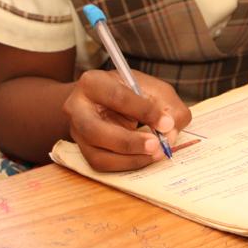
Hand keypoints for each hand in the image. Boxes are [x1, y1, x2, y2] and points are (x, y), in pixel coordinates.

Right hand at [63, 69, 191, 171]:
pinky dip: (128, 164)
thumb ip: (167, 105)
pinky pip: (103, 165)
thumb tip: (170, 130)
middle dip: (129, 142)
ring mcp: (77, 133)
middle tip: (156, 145)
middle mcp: (77, 109)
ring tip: (156, 154)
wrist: (103, 101)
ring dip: (130, 159)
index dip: (144, 111)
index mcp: (93, 83)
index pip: (117, 97)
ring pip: (98, 155)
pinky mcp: (83, 152)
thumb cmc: (130, 92)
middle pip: (96, 131)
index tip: (168, 123)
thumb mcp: (151, 88)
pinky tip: (145, 158)